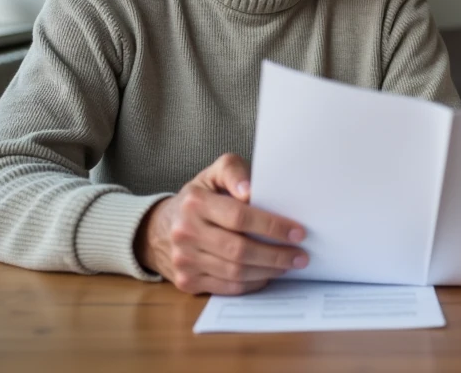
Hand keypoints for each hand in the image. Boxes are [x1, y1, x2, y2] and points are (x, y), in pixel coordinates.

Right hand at [134, 153, 307, 294]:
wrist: (159, 228)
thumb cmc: (199, 198)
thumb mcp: (214, 174)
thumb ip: (234, 172)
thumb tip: (250, 190)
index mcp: (195, 203)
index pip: (240, 217)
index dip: (272, 226)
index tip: (297, 232)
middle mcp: (186, 232)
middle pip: (239, 250)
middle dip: (276, 254)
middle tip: (301, 255)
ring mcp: (184, 260)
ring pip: (235, 272)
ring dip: (268, 271)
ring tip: (288, 264)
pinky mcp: (186, 281)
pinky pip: (226, 288)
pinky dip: (252, 284)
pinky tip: (266, 275)